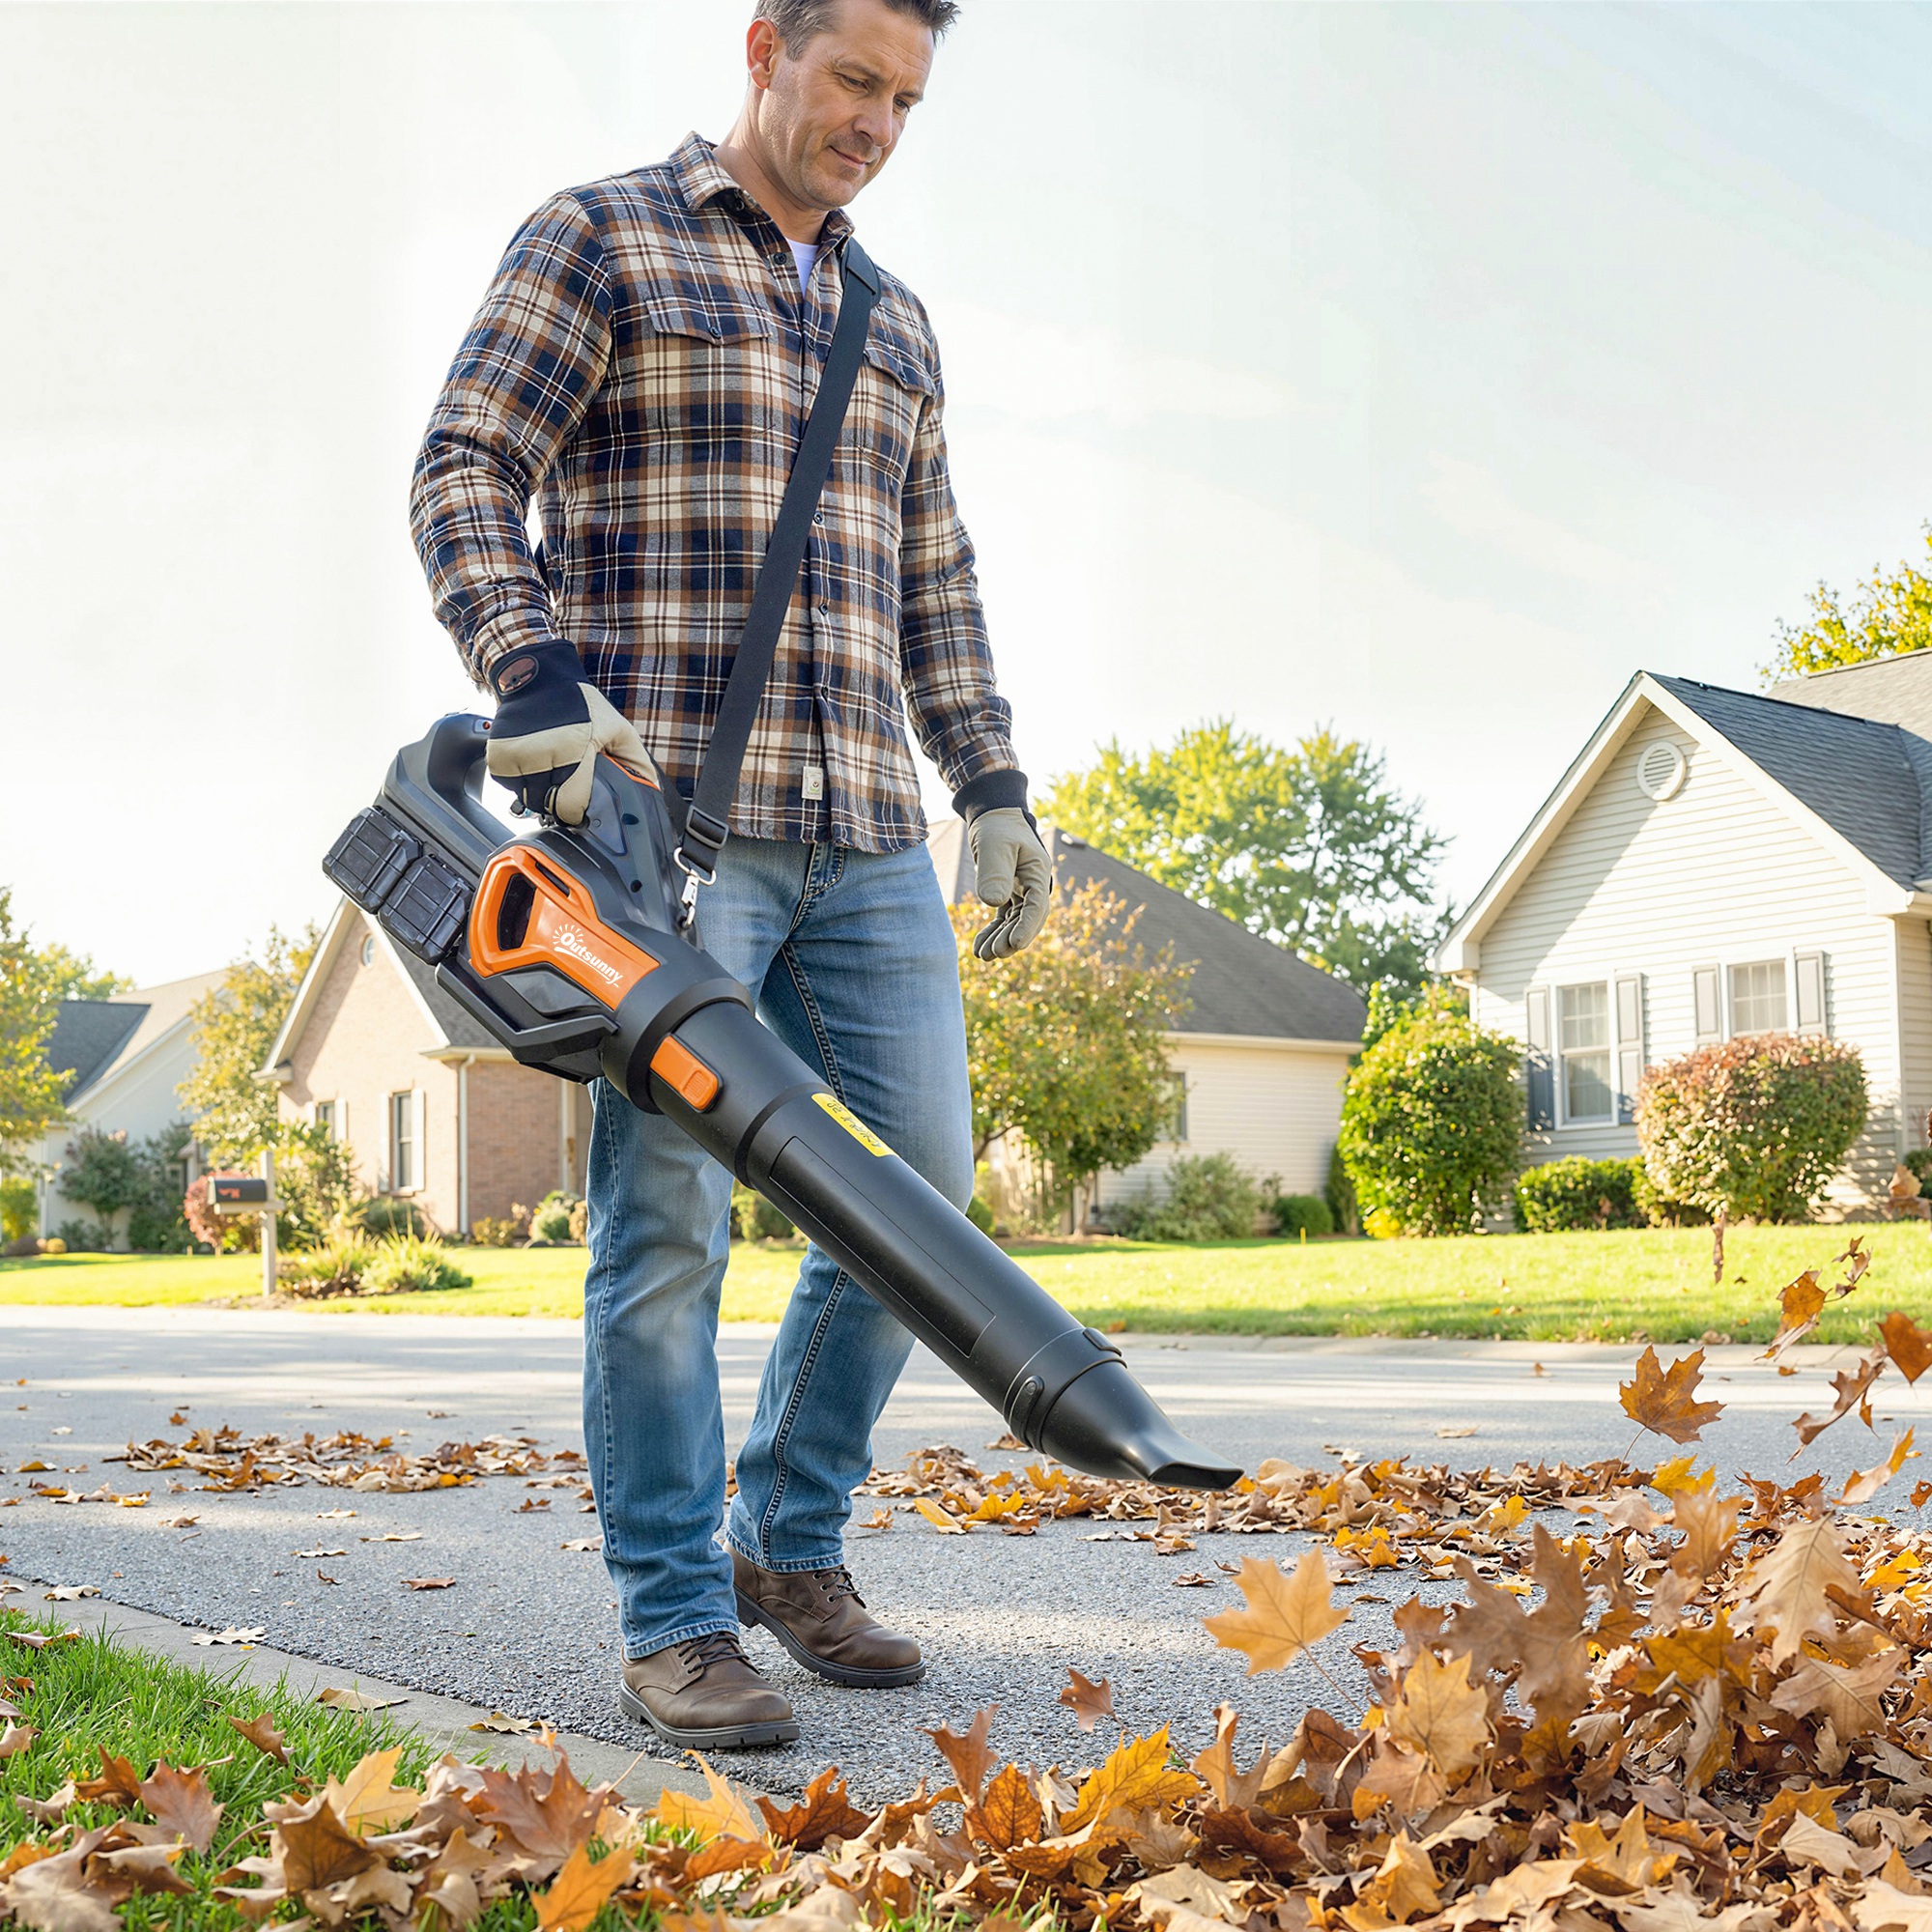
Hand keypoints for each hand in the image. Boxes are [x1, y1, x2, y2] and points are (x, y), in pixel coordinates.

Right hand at [486, 641, 651, 824]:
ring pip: (528, 799)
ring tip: (551, 770)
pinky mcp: (498, 757)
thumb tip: (650, 791)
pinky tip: (534, 765)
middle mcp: (540, 755)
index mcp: (573, 751)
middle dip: (560, 802)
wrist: (538, 678)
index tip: (581, 807)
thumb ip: (635, 762)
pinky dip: (521, 782)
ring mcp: (515, 757)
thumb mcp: (618, 728)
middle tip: (568, 785)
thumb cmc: (581, 704)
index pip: (569, 806)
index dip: (577, 811)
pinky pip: (510, 787)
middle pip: (548, 806)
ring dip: (540, 793)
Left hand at [966, 806, 1052, 960]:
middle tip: (994, 954)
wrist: (992, 815)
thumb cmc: (995, 827)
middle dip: (1012, 939)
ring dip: (1001, 940)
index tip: (1015, 944)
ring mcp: (1022, 891)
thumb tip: (993, 903)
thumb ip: (994, 873)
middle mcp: (1034, 884)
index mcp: (1038, 872)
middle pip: (1028, 919)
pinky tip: (979, 948)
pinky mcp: (1008, 893)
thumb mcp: (993, 846)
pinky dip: (992, 933)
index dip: (1027, 926)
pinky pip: (1003, 919)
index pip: (1037, 905)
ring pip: (1015, 922)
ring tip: (983, 956)